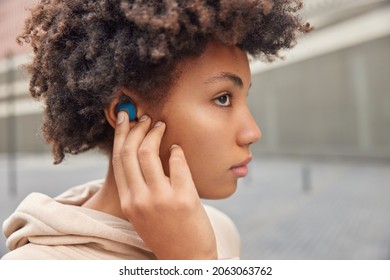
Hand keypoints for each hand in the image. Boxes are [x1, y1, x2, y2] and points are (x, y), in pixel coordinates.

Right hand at [112, 112, 216, 258]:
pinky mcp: (184, 199)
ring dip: (155, 134)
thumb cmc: (166, 233)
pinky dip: (176, 151)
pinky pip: (177, 163)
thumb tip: (141, 156)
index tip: (125, 120)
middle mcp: (139, 200)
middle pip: (130, 152)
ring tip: (161, 126)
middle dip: (136, 129)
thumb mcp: (142, 214)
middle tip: (145, 118)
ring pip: (149, 154)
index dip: (121, 135)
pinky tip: (177, 149)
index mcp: (127, 203)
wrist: (187, 258)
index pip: (119, 161)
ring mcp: (161, 199)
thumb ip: (138, 189)